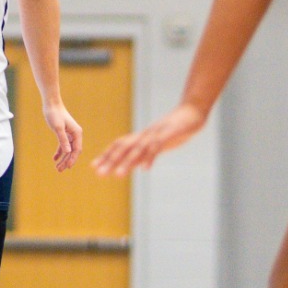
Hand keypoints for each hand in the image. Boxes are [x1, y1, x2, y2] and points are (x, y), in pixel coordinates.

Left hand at [44, 101, 83, 171]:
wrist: (51, 104)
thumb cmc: (55, 114)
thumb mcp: (58, 128)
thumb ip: (63, 140)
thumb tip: (67, 151)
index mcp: (77, 133)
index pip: (77, 149)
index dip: (72, 159)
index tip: (67, 167)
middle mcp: (75, 135)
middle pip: (73, 151)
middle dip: (67, 161)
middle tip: (59, 170)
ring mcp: (70, 134)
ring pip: (68, 150)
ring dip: (63, 159)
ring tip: (57, 168)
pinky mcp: (64, 133)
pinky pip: (63, 145)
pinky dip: (59, 152)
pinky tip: (54, 159)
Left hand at [92, 102, 207, 175]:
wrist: (192, 113)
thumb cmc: (176, 129)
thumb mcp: (159, 143)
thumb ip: (147, 152)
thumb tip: (136, 165)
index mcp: (142, 137)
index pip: (120, 146)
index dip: (107, 156)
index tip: (94, 167)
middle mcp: (145, 135)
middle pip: (125, 147)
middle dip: (111, 161)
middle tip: (99, 174)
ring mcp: (157, 134)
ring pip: (139, 148)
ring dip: (127, 162)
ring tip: (118, 174)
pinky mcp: (169, 134)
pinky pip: (158, 146)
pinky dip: (151, 157)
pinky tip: (145, 169)